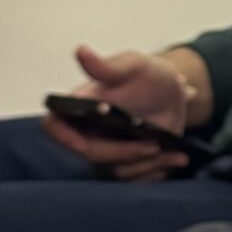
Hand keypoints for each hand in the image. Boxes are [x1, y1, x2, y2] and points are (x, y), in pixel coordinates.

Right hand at [43, 44, 191, 179]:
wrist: (173, 92)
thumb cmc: (147, 75)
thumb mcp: (132, 64)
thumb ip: (107, 65)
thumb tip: (81, 51)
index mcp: (81, 107)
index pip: (55, 126)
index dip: (64, 138)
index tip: (83, 144)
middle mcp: (89, 131)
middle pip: (92, 156)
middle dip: (123, 153)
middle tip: (153, 143)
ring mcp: (108, 149)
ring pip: (116, 171)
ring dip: (145, 164)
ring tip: (168, 149)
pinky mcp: (127, 163)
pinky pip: (136, 179)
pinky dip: (157, 171)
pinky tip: (176, 157)